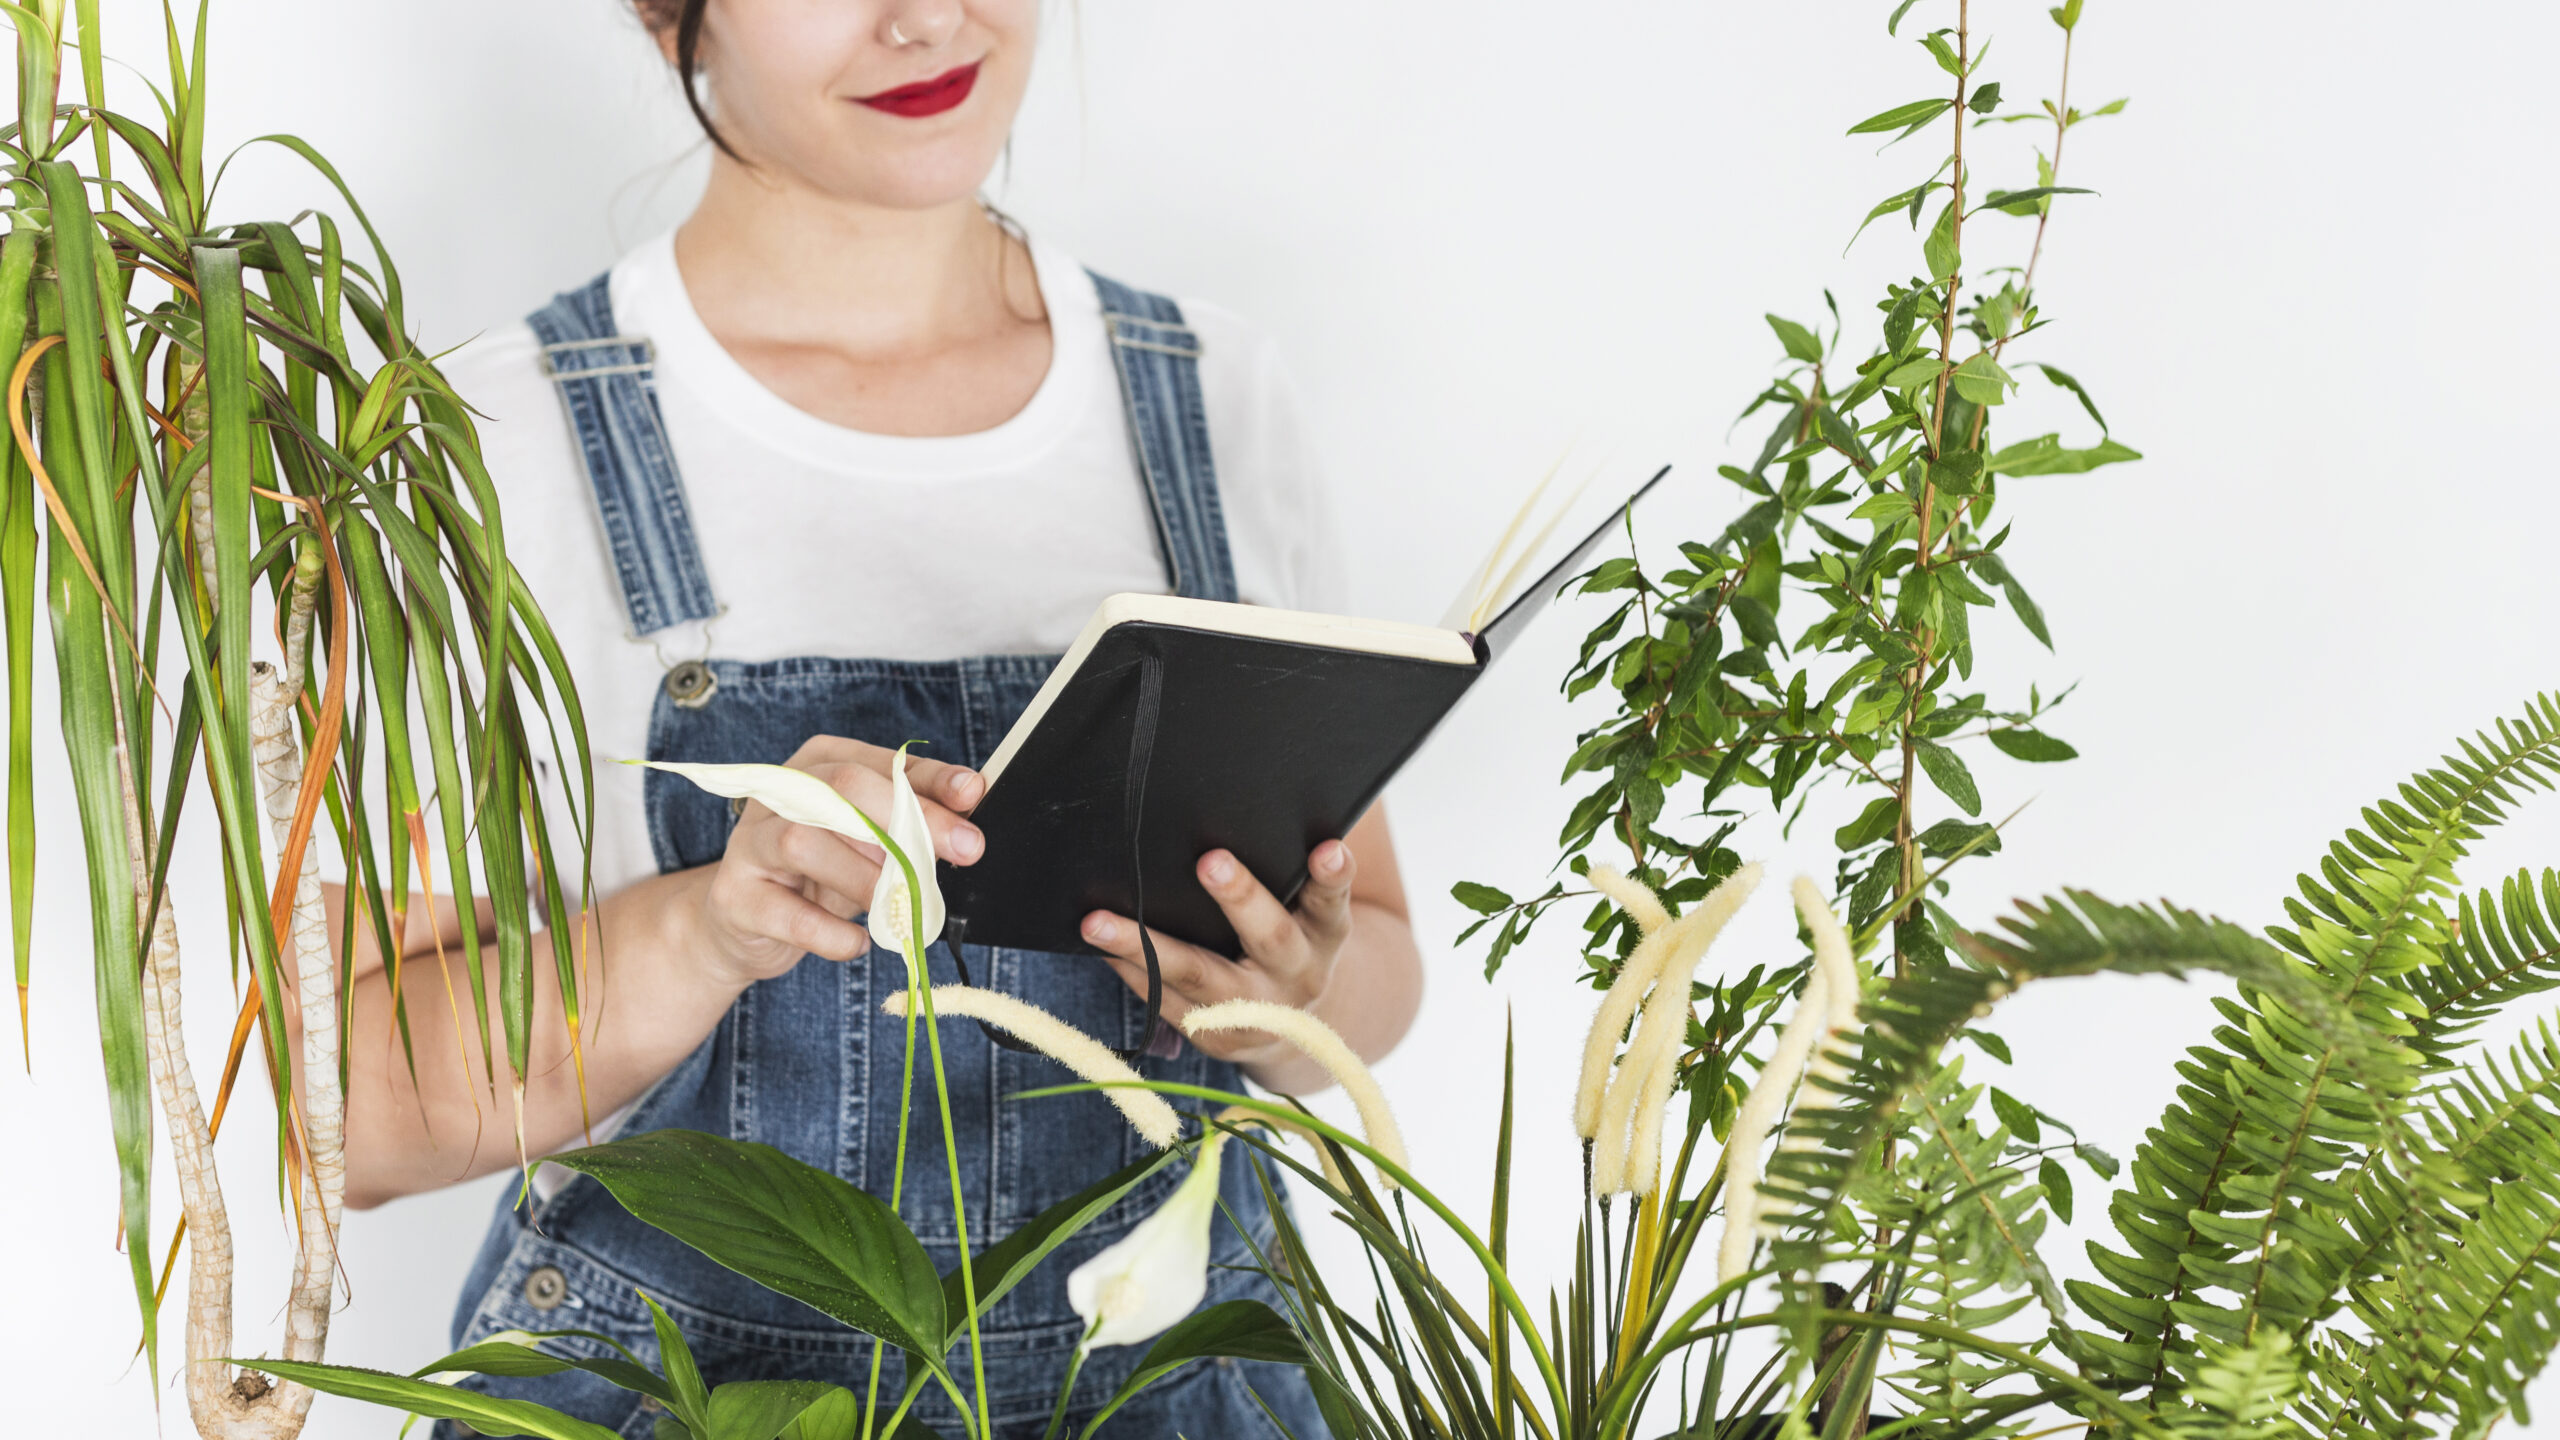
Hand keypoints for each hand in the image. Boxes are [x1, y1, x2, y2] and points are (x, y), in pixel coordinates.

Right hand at [690, 736, 984, 985]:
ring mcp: (749, 843)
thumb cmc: (817, 873)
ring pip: (805, 842)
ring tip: (900, 905)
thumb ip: (912, 818)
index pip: (880, 762)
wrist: (744, 923)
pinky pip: (788, 914)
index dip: (930, 780)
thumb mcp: (869, 839)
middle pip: (844, 788)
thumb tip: (970, 799)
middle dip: (911, 820)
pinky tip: (858, 942)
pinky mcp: (735, 896)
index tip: (974, 796)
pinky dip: (831, 933)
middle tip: (963, 851)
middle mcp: (779, 793)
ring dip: (865, 878)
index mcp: (818, 764)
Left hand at [1081, 840, 1357, 1067]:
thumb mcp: (1308, 911)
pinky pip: (1166, 1001)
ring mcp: (1255, 1013)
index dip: (1332, 875)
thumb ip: (1292, 873)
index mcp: (1326, 934)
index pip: (1332, 898)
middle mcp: (1298, 975)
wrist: (1295, 1027)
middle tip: (1211, 861)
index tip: (1326, 849)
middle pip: (1271, 937)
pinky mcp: (1215, 1038)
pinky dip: (1131, 970)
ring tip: (1096, 923)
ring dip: (1145, 948)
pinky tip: (1100, 945)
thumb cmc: (1290, 938)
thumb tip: (1243, 808)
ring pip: (1198, 977)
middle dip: (1241, 899)